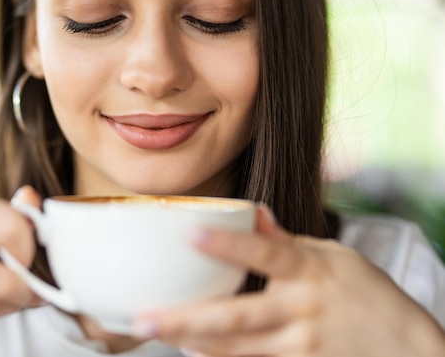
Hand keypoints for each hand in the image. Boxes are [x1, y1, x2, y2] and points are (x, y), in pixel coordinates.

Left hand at [132, 205, 444, 356]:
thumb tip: (251, 212)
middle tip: (145, 317)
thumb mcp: (333, 257)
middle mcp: (300, 310)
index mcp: (309, 272)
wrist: (409, 349)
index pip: (264, 254)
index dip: (227, 245)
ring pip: (236, 348)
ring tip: (157, 332)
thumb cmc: (368, 294)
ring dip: (194, 342)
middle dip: (186, 319)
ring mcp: (300, 345)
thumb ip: (286, 241)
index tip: (190, 234)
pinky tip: (193, 351)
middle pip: (236, 316)